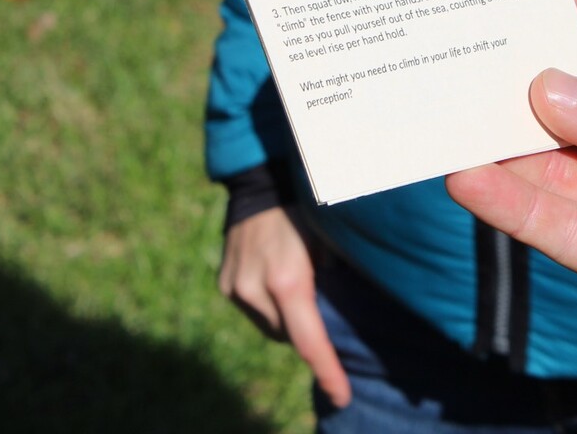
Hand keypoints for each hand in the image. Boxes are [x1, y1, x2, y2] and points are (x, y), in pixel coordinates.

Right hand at [218, 206, 350, 406]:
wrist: (260, 181)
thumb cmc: (307, 209)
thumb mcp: (332, 242)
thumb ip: (338, 280)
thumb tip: (351, 315)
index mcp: (287, 280)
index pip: (309, 341)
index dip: (327, 370)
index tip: (342, 395)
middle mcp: (255, 290)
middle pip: (289, 335)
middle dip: (308, 330)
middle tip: (325, 305)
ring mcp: (236, 288)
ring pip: (271, 326)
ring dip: (288, 316)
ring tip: (300, 281)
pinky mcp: (225, 284)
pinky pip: (254, 309)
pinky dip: (270, 304)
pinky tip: (280, 277)